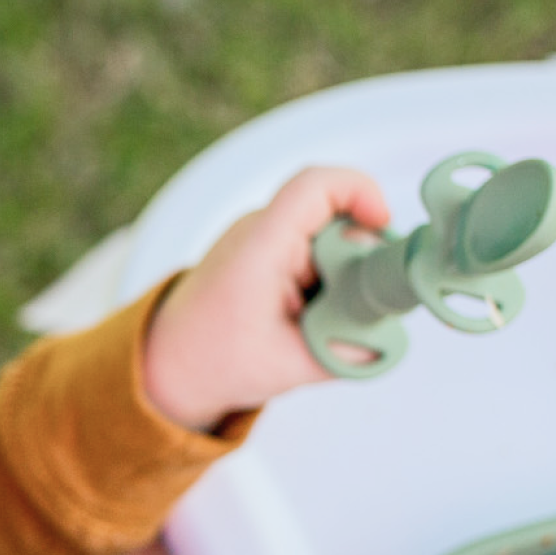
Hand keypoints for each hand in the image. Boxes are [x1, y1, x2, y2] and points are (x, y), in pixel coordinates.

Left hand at [141, 166, 390, 429]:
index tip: (384, 227)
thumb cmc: (212, 361)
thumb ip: (343, 353)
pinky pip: (314, 255)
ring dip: (344, 278)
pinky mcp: (268, 256)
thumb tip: (388, 340)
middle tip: (369, 306)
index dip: (360, 192)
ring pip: (328, 241)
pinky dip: (328, 285)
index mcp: (260, 247)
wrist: (167, 364)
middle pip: (333, 219)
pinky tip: (319, 320)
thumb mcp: (286, 367)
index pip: (315, 187)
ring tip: (333, 323)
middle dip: (362, 260)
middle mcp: (260, 232)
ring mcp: (263, 241)